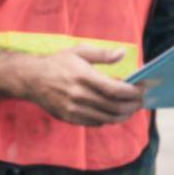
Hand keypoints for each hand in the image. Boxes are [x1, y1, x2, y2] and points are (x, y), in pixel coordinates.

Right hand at [27, 46, 145, 125]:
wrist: (31, 79)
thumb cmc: (58, 63)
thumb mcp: (78, 51)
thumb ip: (102, 54)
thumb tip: (123, 53)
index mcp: (82, 76)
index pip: (115, 90)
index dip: (133, 92)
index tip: (143, 89)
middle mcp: (78, 95)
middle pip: (114, 106)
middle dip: (133, 105)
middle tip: (142, 101)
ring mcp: (73, 109)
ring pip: (107, 118)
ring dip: (124, 115)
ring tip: (132, 109)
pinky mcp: (69, 118)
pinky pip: (95, 123)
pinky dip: (109, 119)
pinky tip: (114, 112)